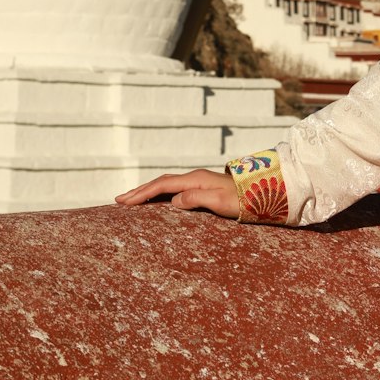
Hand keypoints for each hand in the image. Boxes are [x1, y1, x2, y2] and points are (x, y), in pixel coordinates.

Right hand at [115, 169, 239, 218]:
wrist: (261, 192)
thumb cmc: (242, 200)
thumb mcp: (220, 201)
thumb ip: (196, 198)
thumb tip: (173, 201)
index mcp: (194, 179)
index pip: (162, 185)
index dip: (142, 193)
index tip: (124, 202)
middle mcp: (193, 177)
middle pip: (160, 182)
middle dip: (139, 191)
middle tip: (119, 201)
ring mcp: (197, 181)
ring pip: (165, 184)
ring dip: (147, 191)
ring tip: (131, 200)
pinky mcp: (201, 187)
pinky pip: (173, 189)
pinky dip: (159, 194)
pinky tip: (155, 201)